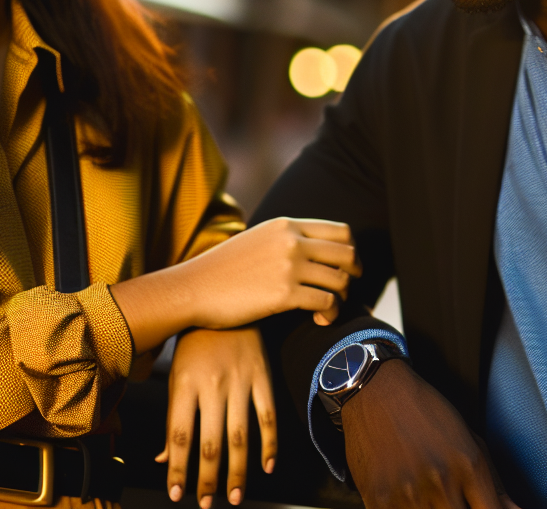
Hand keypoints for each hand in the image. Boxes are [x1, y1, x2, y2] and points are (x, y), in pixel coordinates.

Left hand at [156, 328, 276, 507]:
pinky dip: (270, 443)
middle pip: (209, 442)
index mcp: (184, 385)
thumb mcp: (176, 376)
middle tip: (206, 503)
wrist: (224, 301)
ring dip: (238, 470)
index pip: (179, 436)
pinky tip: (266, 466)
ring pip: (240, 435)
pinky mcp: (263, 376)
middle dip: (207, 478)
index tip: (177, 493)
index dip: (178, 468)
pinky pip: (268, 415)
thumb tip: (163, 458)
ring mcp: (240, 381)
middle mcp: (212, 385)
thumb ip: (173, 418)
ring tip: (235, 495)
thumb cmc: (195, 344)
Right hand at [177, 217, 359, 330]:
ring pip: (340, 280)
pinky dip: (330, 314)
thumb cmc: (224, 270)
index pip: (340, 231)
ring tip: (329, 309)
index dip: (351, 252)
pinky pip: (326, 303)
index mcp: (286, 225)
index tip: (347, 268)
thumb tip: (312, 249)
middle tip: (345, 291)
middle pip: (347, 255)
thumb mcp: (257, 240)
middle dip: (353, 275)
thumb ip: (285, 239)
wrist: (193, 289)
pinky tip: (320, 321)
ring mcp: (289, 267)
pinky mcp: (284, 295)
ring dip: (342, 298)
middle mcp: (292, 241)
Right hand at [343, 360, 519, 508]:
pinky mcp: (377, 500)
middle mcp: (440, 482)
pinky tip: (406, 497)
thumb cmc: (424, 412)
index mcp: (468, 466)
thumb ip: (494, 484)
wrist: (376, 391)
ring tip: (425, 495)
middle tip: (448, 497)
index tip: (480, 508)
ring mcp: (407, 494)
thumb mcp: (468, 439)